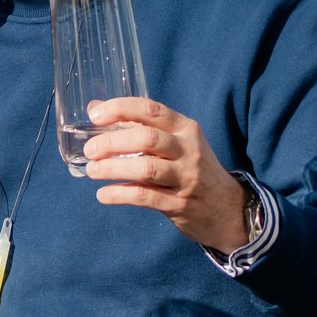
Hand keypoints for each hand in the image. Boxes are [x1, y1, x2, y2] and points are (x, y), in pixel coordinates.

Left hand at [82, 97, 246, 251]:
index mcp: (185, 128)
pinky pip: (145, 197)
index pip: (151, 110)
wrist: (227, 208)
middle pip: (146, 138)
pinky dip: (120, 194)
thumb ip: (137, 126)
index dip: (120, 108)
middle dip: (112, 142)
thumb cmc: (192, 168)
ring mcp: (186, 178)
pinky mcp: (179, 204)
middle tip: (90, 150)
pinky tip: (104, 194)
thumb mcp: (175, 142)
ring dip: (113, 168)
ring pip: (145, 168)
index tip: (95, 115)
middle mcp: (188, 150)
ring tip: (92, 171)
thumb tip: (95, 107)